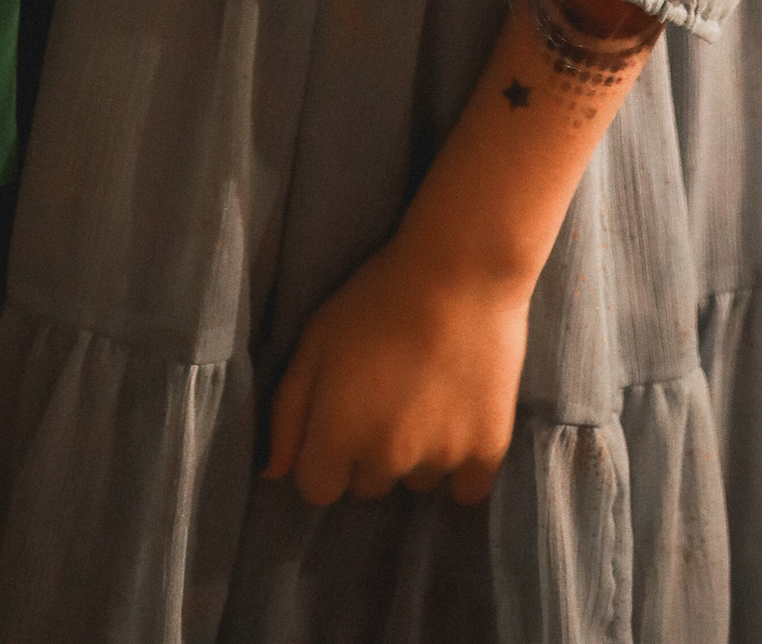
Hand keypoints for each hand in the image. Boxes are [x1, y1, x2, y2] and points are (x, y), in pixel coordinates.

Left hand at [264, 233, 530, 507]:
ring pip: (416, 484)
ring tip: (427, 397)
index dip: (324, 457)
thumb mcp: (316, 339)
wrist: (462, 270)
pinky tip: (458, 423)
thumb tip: (274, 472)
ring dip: (416, 457)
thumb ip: (287, 411)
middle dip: (369, 454)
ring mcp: (440, 459)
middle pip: (367, 487)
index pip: (318, 489)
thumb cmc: (379, 298)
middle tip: (388, 397)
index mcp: (339, 434)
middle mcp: (388, 459)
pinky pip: (466, 491)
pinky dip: (461, 466)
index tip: (341, 421)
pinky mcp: (487, 452)